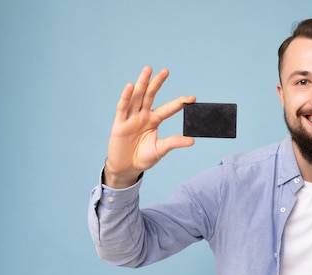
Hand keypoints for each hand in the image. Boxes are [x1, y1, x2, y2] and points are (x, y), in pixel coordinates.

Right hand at [104, 66, 195, 187]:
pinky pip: (122, 107)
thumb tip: (192, 140)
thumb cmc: (143, 158)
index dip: (179, 103)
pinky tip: (131, 86)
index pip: (168, 108)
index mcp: (153, 120)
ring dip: (142, 83)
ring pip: (137, 97)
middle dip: (157, 83)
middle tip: (166, 71)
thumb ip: (174, 143)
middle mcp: (142, 116)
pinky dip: (126, 96)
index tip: (192, 98)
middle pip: (150, 96)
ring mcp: (131, 118)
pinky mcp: (119, 123)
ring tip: (148, 70)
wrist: (127, 168)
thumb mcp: (161, 149)